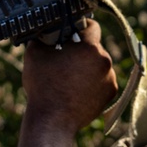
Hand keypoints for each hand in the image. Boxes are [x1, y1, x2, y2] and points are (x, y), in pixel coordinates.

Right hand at [20, 20, 117, 134]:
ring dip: (89, 68)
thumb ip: (44, 37)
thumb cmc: (43, 86)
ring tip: (71, 79)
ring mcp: (110, 77)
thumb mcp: (35, 54)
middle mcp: (104, 59)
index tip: (74, 33)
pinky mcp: (111, 93)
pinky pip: (103, 81)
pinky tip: (78, 90)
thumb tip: (46, 31)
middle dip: (82, 52)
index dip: (81, 28)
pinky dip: (94, 83)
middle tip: (66, 61)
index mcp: (89, 46)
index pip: (92, 27)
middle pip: (95, 48)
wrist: (53, 120)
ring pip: (99, 65)